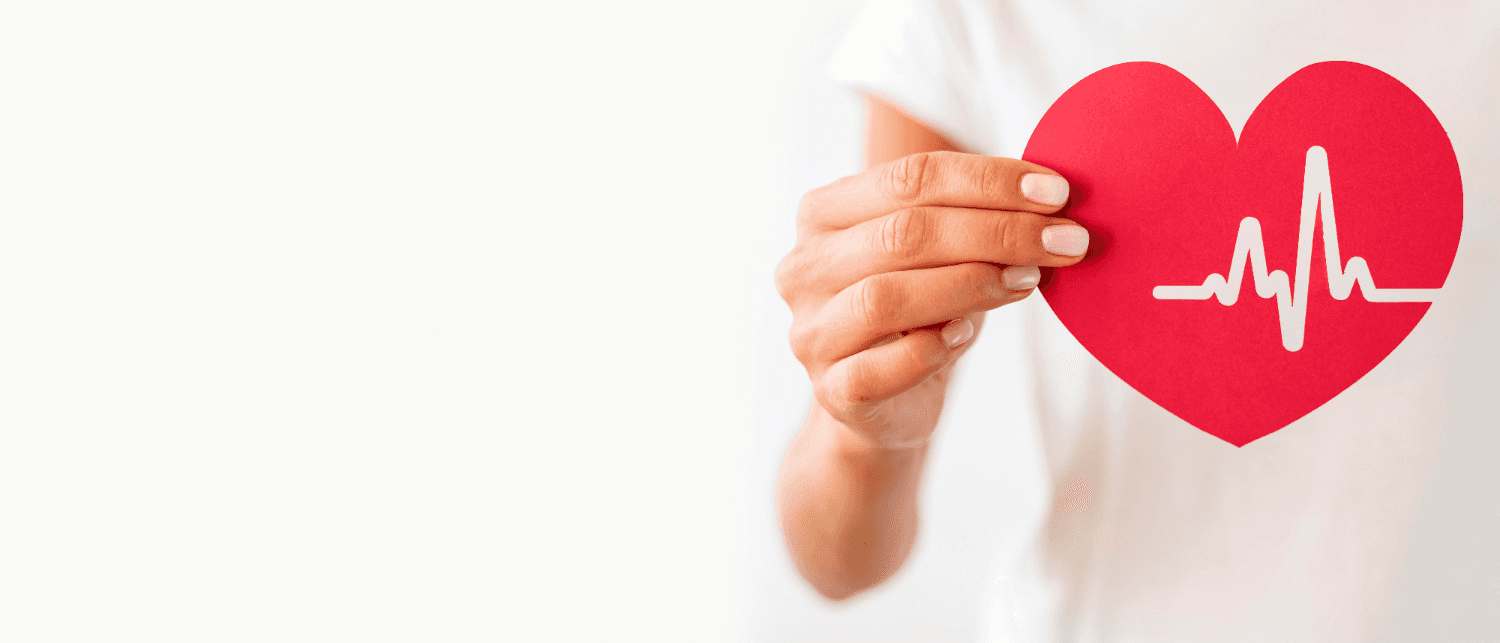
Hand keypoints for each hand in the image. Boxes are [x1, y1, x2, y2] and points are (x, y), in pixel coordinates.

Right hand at [775, 151, 1087, 448]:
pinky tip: (967, 335)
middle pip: (904, 234)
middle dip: (997, 232)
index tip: (1057, 193)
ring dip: (972, 284)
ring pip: (887, 297)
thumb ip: (972, 216)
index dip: (988, 181)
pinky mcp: (831, 390)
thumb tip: (1051, 197)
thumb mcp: (939, 251)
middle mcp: (804, 267)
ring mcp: (810, 332)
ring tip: (1030, 281)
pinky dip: (932, 349)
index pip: (910, 178)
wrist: (885, 403)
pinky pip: (879, 368)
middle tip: (1066, 240)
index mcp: (824, 213)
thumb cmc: (919, 309)